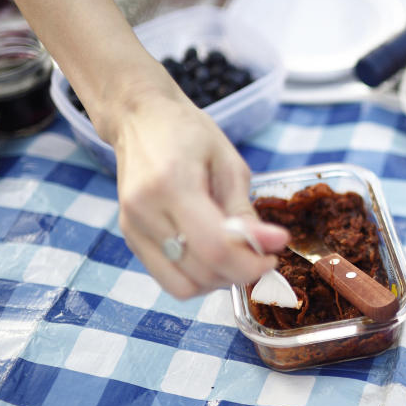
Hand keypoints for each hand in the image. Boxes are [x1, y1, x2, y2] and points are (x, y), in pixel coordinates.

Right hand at [110, 91, 289, 298]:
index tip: (274, 255)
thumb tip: (272, 245)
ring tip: (235, 255)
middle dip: (239, 272)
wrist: (141, 119)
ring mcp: (132, 229)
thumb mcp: (229, 164)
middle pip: (200, 272)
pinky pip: (169, 278)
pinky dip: (197, 276)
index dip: (251, 262)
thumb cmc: (188, 133)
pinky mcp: (131, 239)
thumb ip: (244, 211)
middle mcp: (144, 212)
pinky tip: (213, 255)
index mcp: (172, 185)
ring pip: (183, 286)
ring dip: (217, 280)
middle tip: (260, 254)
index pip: (215, 248)